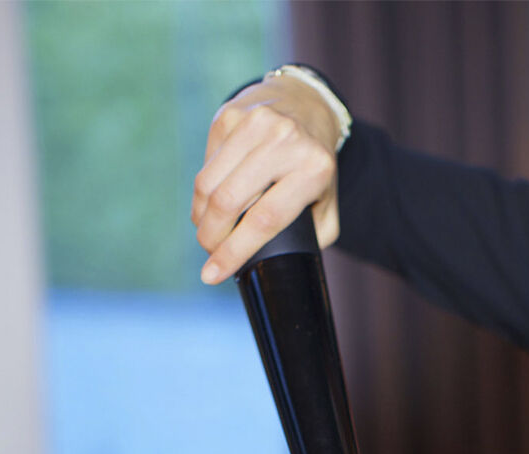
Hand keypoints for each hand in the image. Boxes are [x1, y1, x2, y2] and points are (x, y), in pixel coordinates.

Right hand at [191, 75, 340, 284]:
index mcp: (313, 168)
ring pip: (209, 183)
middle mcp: (285, 141)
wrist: (305, 104)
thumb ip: (311, 236)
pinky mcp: (231, 115)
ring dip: (201, 216)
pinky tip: (210, 201)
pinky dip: (203, 191)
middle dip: (210, 236)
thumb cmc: (314, 166)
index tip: (212, 274)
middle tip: (209, 254)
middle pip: (228, 201)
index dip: (234, 251)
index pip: (264, 220)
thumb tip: (279, 267)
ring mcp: (255, 123)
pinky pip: (206, 164)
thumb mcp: (327, 204)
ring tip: (207, 232)